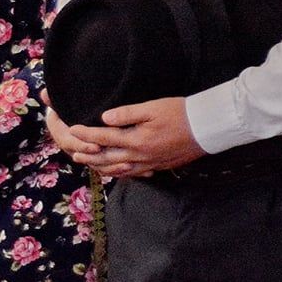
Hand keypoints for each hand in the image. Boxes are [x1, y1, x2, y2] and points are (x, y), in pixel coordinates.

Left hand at [60, 97, 205, 179]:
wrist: (208, 128)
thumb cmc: (182, 113)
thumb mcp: (154, 107)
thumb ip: (127, 113)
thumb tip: (104, 118)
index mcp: (136, 140)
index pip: (103, 138)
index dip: (86, 133)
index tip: (73, 128)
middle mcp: (139, 156)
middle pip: (107, 158)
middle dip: (89, 155)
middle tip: (74, 152)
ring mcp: (149, 163)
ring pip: (118, 169)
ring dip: (101, 166)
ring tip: (90, 164)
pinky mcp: (158, 166)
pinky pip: (133, 174)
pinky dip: (120, 173)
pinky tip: (117, 170)